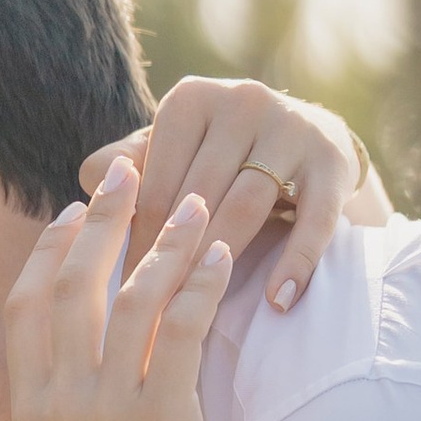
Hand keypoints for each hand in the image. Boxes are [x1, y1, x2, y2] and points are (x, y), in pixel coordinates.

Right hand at [3, 157, 227, 420]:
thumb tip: (51, 390)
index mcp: (27, 410)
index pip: (27, 307)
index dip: (50, 252)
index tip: (72, 215)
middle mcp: (60, 400)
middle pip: (75, 284)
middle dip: (103, 220)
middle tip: (129, 175)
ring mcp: (108, 409)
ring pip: (133, 297)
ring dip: (164, 241)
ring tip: (193, 205)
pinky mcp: (162, 418)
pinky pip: (181, 329)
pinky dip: (199, 283)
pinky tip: (217, 256)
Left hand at [81, 80, 393, 318]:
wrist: (306, 144)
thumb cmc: (218, 159)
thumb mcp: (173, 154)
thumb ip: (128, 170)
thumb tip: (87, 197)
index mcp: (189, 99)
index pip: (154, 184)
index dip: (136, 244)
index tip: (121, 297)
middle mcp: (240, 100)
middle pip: (198, 196)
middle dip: (175, 261)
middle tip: (153, 321)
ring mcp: (291, 126)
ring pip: (246, 206)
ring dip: (224, 263)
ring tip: (204, 316)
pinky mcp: (333, 160)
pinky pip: (313, 220)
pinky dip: (295, 263)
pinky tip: (278, 301)